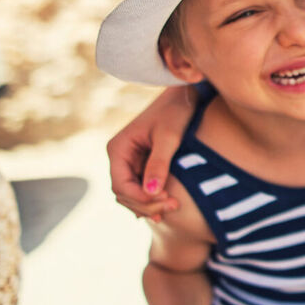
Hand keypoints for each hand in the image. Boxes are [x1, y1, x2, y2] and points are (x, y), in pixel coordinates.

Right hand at [108, 86, 194, 220]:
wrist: (186, 97)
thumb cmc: (176, 112)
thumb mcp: (169, 137)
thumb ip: (159, 163)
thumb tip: (151, 192)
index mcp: (118, 148)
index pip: (120, 184)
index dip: (140, 198)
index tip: (165, 201)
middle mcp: (119, 156)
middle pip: (124, 193)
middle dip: (146, 204)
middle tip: (174, 206)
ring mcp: (129, 162)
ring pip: (132, 194)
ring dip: (149, 205)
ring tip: (173, 207)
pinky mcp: (142, 165)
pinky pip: (141, 189)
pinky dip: (151, 200)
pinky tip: (166, 207)